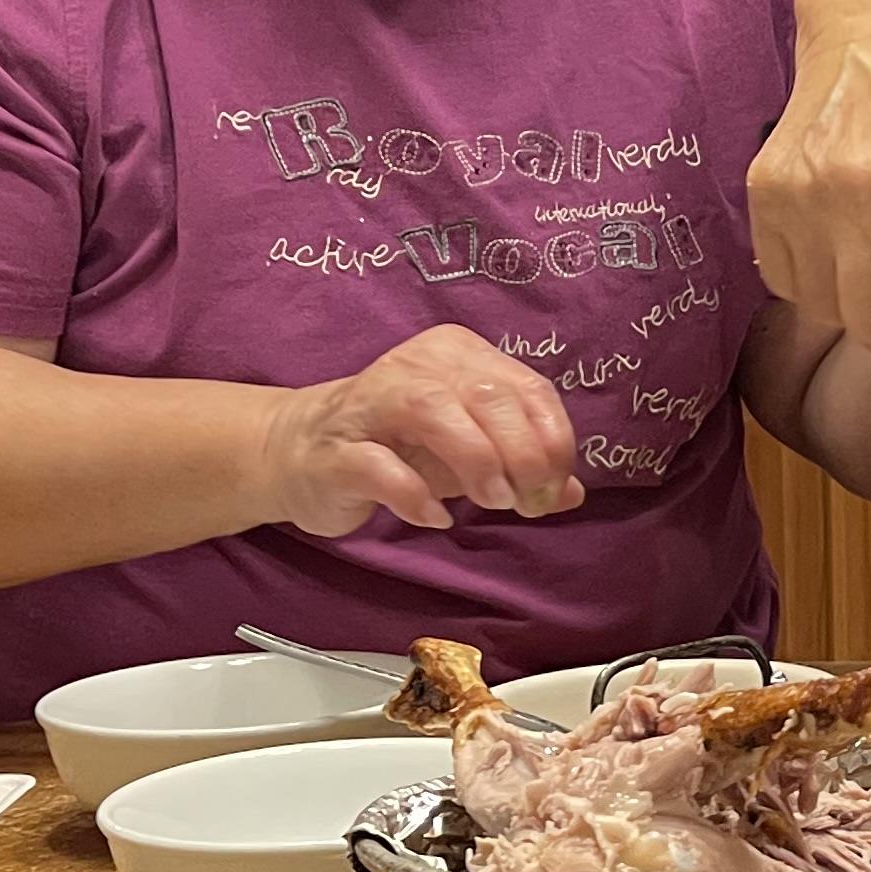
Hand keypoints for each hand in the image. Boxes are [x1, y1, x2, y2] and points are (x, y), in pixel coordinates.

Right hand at [262, 326, 584, 537]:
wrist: (298, 451)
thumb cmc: (395, 445)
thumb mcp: (468, 451)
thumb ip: (521, 463)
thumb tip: (572, 491)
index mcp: (458, 355)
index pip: (527, 387)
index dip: (553, 440)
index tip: (553, 487)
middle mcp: (416, 365)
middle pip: (488, 395)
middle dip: (523, 454)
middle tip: (525, 499)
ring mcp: (370, 403)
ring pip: (433, 409)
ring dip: (477, 460)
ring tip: (494, 500)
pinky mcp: (336, 448)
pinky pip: (379, 464)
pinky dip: (415, 495)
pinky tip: (436, 516)